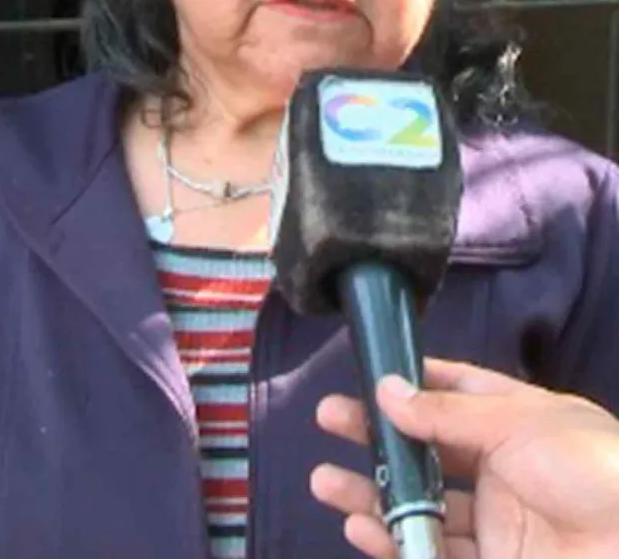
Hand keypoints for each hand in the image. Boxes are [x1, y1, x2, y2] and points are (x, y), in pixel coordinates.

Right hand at [311, 359, 618, 558]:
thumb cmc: (592, 469)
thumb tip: (388, 389)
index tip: (370, 373)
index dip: (414, 381)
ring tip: (323, 482)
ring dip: (371, 494)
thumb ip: (448, 413)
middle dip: (377, 435)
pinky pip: (433, 552)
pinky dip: (394, 543)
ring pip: (421, 503)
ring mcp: (496, 521)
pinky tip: (361, 528)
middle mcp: (501, 466)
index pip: (456, 391)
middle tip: (329, 419)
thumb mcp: (520, 423)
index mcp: (516, 420)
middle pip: (427, 448)